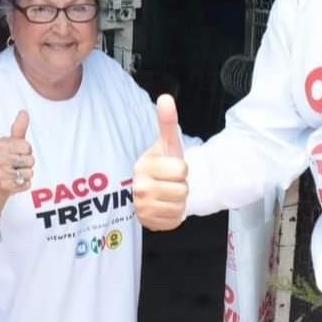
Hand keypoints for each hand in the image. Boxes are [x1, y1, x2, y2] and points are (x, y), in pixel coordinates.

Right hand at [0, 111, 33, 195]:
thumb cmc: (6, 160)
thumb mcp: (12, 143)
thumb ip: (19, 129)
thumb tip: (24, 112)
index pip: (27, 146)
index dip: (27, 151)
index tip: (17, 153)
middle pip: (30, 160)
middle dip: (28, 164)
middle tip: (17, 165)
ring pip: (29, 173)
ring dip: (26, 174)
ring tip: (15, 174)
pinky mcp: (4, 186)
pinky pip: (27, 184)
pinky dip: (24, 184)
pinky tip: (15, 182)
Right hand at [133, 94, 188, 230]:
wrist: (157, 189)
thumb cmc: (164, 165)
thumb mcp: (168, 144)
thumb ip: (167, 122)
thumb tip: (165, 98)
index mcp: (143, 166)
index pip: (181, 169)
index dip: (182, 169)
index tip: (171, 168)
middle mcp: (138, 187)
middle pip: (182, 189)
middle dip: (181, 186)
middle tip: (170, 183)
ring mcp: (142, 207)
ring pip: (180, 206)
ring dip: (179, 201)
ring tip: (169, 194)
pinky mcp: (148, 223)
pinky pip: (175, 220)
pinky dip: (175, 215)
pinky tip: (166, 207)